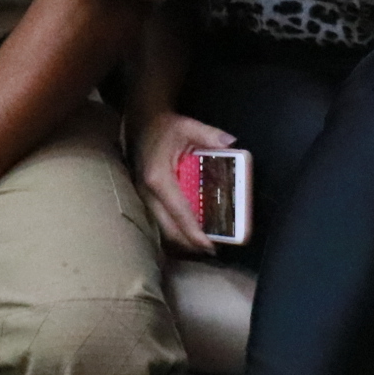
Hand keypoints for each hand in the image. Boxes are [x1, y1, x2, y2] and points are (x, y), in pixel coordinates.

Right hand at [134, 111, 234, 256]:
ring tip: (204, 246)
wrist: (142, 124)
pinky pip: (161, 221)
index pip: (179, 212)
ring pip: (162, 229)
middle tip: (212, 250)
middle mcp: (148, 193)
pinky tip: (191, 232)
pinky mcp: (146, 199)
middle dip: (189, 243)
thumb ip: (209, 135)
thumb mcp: (188, 126)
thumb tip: (231, 143)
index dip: (193, 231)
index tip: (209, 245)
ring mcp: (144, 198)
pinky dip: (176, 230)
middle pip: (168, 228)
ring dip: (182, 240)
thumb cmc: (165, 127)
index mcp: (159, 178)